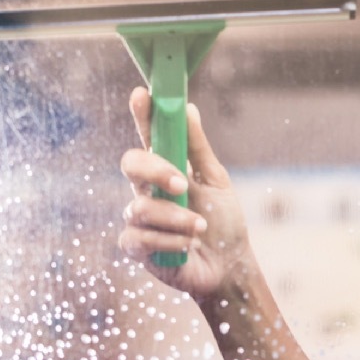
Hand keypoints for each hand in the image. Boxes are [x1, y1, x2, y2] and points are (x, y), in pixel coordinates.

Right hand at [118, 86, 250, 299]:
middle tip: (182, 183)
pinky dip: (170, 241)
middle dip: (156, 170)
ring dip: (176, 217)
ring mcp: (138, 218)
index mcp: (166, 170)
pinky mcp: (136, 246)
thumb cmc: (222, 220)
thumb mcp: (216, 182)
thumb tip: (187, 107)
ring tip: (200, 227)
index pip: (148, 137)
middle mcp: (146, 190)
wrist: (228, 265)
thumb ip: (198, 149)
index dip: (141, 115)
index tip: (142, 94)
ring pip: (139, 206)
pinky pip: (140, 237)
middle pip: (131, 164)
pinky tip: (187, 246)